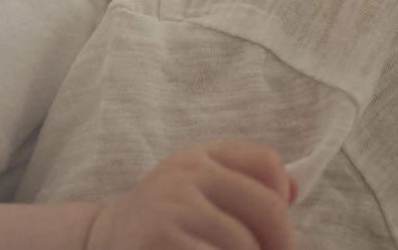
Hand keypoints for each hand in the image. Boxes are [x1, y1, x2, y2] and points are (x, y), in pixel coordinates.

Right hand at [87, 140, 296, 249]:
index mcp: (200, 157)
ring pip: (246, 246)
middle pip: (268, 208)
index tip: (271, 230)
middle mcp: (186, 175)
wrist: (104, 241)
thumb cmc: (166, 221)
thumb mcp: (199, 189)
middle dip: (281, 244)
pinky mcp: (159, 242)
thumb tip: (293, 190)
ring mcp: (171, 209)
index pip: (266, 164)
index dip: (282, 199)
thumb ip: (244, 183)